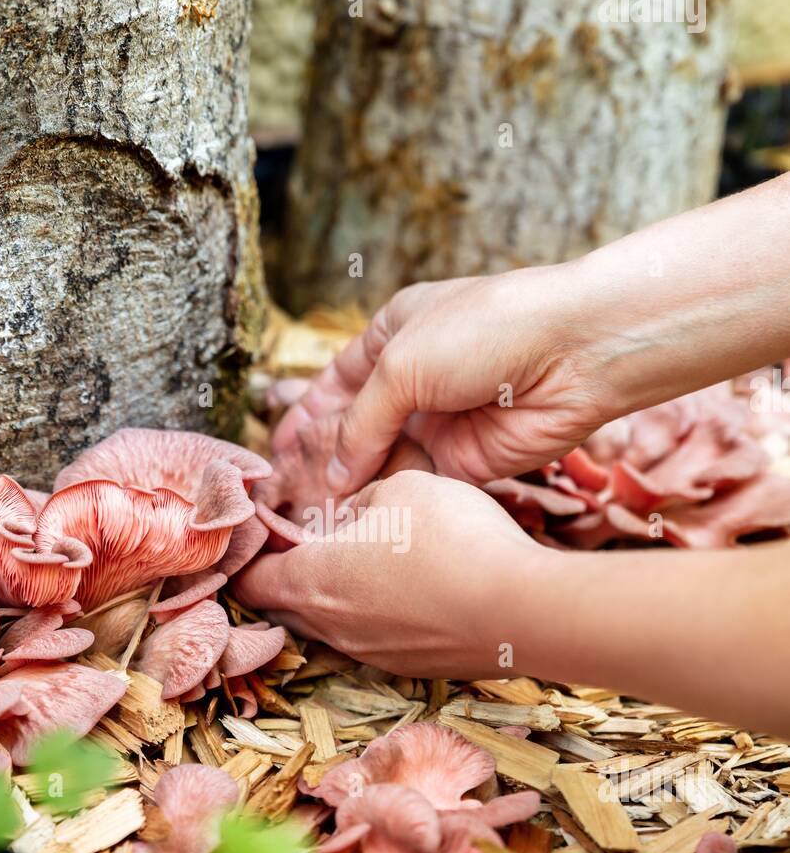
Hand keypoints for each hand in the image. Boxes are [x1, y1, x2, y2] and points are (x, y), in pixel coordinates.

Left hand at [232, 469, 545, 678]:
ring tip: (359, 563)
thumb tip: (360, 514)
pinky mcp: (411, 668)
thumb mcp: (402, 487)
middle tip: (301, 543)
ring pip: (330, 626)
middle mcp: (331, 628)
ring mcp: (372, 655)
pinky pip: (373, 639)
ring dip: (333, 598)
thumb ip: (365, 496)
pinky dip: (375, 616)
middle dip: (283, 578)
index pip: (248, 581)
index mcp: (310, 581)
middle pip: (283, 608)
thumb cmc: (452, 537)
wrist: (521, 609)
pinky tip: (407, 589)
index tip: (258, 531)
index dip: (247, 554)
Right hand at [272, 266, 609, 495]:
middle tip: (289, 496)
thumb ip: (359, 423)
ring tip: (313, 516)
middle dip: (325, 459)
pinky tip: (360, 521)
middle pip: (357, 427)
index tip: (277, 453)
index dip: (306, 415)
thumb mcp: (400, 365)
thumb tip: (332, 472)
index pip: (338, 380)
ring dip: (354, 486)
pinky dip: (392, 500)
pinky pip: (419, 485)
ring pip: (384, 461)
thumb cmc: (486, 331)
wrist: (574, 353)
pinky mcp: (467, 462)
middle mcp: (416, 379)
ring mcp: (441, 422)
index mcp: (396, 332)